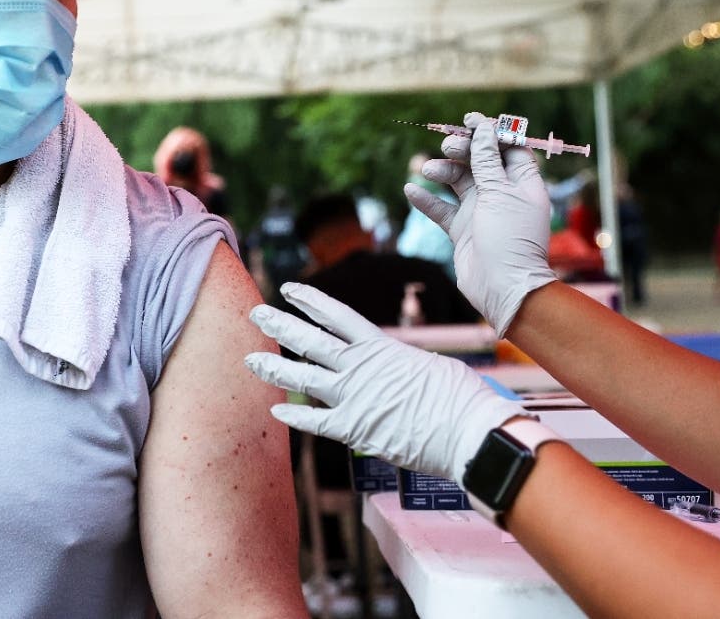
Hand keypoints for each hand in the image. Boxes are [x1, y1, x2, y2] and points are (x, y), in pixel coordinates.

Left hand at [244, 283, 526, 481]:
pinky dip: (295, 417)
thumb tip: (402, 368)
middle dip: (280, 325)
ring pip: (304, 377)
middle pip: (310, 340)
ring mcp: (355, 397)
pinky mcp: (356, 429)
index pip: (337, 316)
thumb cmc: (462, 398)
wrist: (469, 431)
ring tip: (250, 359)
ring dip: (275, 368)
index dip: (310, 300)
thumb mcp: (431, 367)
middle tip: (255, 313)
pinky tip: (275, 411)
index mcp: (381, 347)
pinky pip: (316, 422)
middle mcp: (361, 367)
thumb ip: (404, 365)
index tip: (288, 289)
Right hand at [403, 112, 555, 334]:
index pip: (509, 149)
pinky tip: (410, 189)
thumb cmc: (509, 238)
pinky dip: (427, 199)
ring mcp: (481, 212)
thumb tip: (484, 129)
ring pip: (458, 182)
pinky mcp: (462, 230)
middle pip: (480, 162)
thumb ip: (487, 160)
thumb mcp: (499, 192)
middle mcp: (502, 195)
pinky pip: (442, 209)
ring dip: (442, 171)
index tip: (470, 121)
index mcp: (522, 184)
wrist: (502, 286)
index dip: (491, 133)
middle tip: (446, 146)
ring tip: (427, 169)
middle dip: (463, 150)